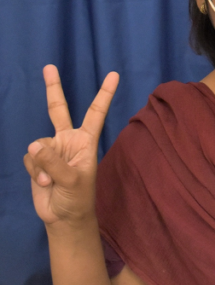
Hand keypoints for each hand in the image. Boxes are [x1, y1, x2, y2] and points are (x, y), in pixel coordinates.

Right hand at [23, 65, 118, 227]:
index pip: (96, 113)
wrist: (63, 217)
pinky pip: (29, 158)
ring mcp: (52, 150)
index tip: (114, 74)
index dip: (104, 94)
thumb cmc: (77, 198)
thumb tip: (35, 145)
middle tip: (49, 67)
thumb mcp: (72, 181)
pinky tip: (44, 183)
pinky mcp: (38, 161)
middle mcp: (68, 141)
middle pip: (58, 110)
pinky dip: (34, 170)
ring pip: (38, 145)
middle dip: (53, 88)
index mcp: (86, 141)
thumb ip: (54, 163)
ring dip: (41, 164)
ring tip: (52, 181)